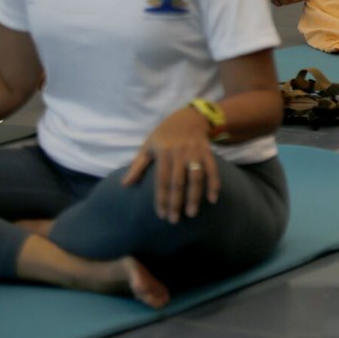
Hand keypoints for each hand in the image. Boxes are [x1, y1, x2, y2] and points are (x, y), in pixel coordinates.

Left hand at [122, 108, 220, 222]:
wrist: (189, 117)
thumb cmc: (164, 134)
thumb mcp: (148, 146)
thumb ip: (137, 166)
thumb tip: (124, 185)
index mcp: (163, 153)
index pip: (162, 180)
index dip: (162, 198)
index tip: (161, 215)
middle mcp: (180, 153)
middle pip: (178, 182)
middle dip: (176, 202)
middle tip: (174, 220)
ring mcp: (195, 153)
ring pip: (196, 178)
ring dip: (194, 196)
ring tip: (192, 213)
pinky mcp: (207, 152)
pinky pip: (212, 170)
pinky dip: (214, 184)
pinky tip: (212, 199)